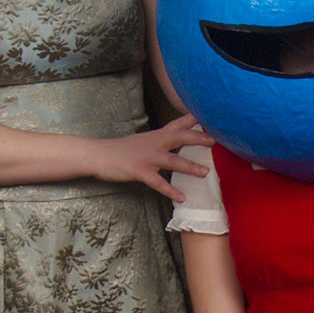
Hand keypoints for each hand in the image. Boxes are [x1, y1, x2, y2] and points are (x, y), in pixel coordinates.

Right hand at [93, 115, 211, 199]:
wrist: (98, 155)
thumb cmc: (121, 150)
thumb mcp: (143, 141)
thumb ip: (159, 141)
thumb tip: (176, 143)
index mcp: (155, 135)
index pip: (177, 123)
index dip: (193, 119)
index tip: (209, 115)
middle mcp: (154, 143)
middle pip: (180, 137)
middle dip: (198, 138)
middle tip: (215, 141)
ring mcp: (147, 157)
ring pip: (173, 160)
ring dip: (190, 166)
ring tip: (205, 172)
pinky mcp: (139, 171)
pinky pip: (158, 182)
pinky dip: (171, 190)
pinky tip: (181, 197)